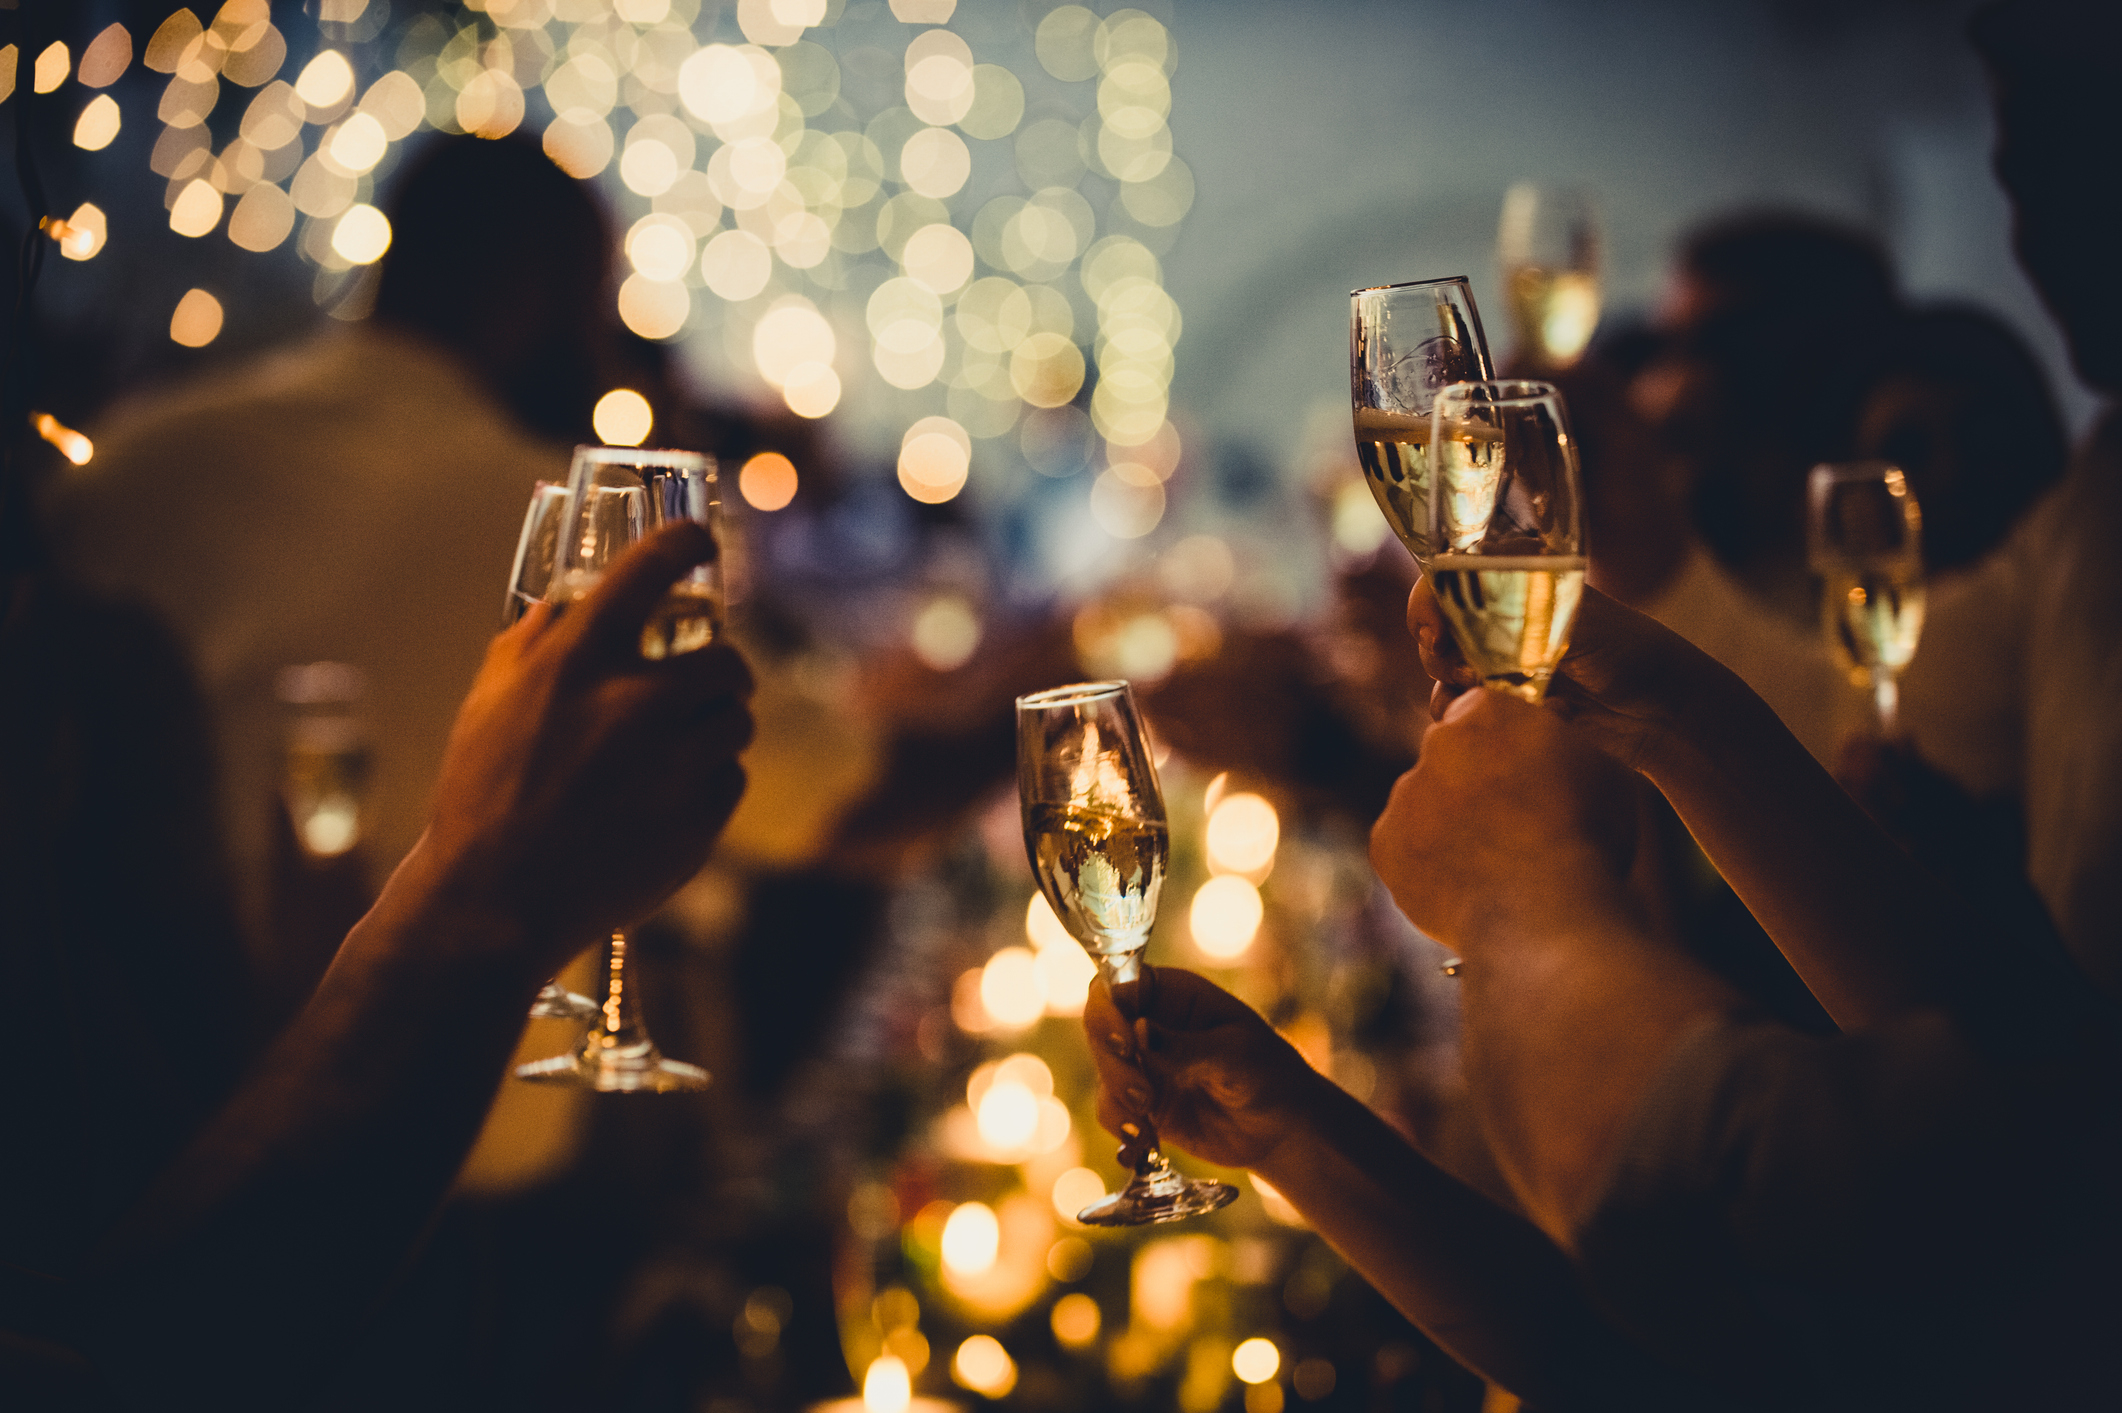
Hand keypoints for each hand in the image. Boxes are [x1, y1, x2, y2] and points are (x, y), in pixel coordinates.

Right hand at [415, 522, 753, 969]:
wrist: (495, 900)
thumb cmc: (483, 793)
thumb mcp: (490, 697)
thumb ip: (539, 637)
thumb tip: (580, 595)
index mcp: (578, 661)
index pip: (650, 569)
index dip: (685, 543)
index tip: (699, 540)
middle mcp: (636, 702)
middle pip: (727, 658)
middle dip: (719, 666)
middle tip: (698, 681)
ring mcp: (675, 764)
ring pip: (736, 720)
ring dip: (715, 725)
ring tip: (674, 748)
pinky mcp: (700, 819)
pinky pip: (731, 779)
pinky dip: (708, 783)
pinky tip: (664, 799)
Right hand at [1083, 967, 1324, 1172]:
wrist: (1283, 1130)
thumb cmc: (1270, 1075)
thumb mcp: (1235, 1055)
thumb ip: (1186, 1047)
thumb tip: (1139, 1030)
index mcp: (1175, 994)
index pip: (1119, 984)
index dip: (1109, 1009)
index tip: (1126, 1042)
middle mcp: (1152, 1024)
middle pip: (1101, 1027)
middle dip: (1113, 1062)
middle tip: (1143, 1092)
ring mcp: (1145, 1064)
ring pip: (1104, 1070)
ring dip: (1118, 1097)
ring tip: (1147, 1120)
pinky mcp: (1143, 1104)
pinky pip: (1112, 1110)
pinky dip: (1123, 1127)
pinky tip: (1147, 1142)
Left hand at [1371, 689, 1636, 950]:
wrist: (1544, 915)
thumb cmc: (1587, 839)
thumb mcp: (1600, 769)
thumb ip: (1561, 742)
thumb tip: (1552, 726)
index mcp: (1488, 712)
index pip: (1483, 711)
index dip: (1504, 741)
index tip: (1523, 769)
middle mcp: (1437, 743)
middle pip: (1450, 755)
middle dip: (1472, 779)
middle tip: (1509, 822)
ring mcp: (1405, 794)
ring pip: (1423, 802)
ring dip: (1447, 823)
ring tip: (1494, 865)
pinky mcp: (1385, 844)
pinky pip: (1403, 847)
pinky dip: (1426, 863)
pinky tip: (1467, 886)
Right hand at [1408, 577, 1726, 775]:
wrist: (1663, 712)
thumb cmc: (1628, 652)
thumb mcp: (1571, 622)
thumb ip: (1513, 611)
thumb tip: (1452, 605)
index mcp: (1520, 577)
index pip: (1449, 577)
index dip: (1429, 603)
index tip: (1434, 634)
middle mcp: (1506, 611)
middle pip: (1437, 622)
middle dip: (1437, 649)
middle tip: (1463, 671)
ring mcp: (1504, 654)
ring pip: (1443, 664)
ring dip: (1445, 683)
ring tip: (1475, 696)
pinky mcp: (1508, 696)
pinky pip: (1458, 700)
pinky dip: (1456, 709)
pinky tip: (1472, 717)